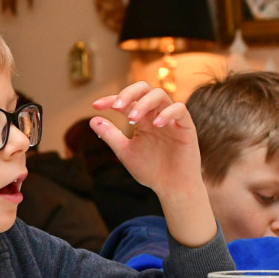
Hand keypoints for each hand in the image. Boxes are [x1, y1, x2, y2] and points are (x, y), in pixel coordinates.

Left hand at [90, 82, 214, 246]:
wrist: (172, 188)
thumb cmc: (151, 170)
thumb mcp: (125, 152)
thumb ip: (111, 136)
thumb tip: (92, 120)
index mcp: (142, 119)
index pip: (126, 101)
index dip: (110, 100)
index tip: (95, 106)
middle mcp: (156, 115)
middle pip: (144, 89)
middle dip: (128, 93)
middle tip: (116, 107)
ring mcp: (171, 119)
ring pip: (161, 95)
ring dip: (144, 103)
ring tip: (132, 120)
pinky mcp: (186, 127)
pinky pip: (180, 110)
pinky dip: (167, 113)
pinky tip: (155, 124)